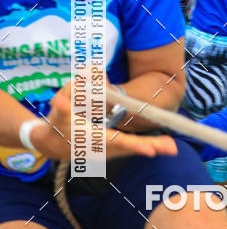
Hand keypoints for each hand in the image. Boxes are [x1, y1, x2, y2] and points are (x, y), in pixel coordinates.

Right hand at [31, 82, 177, 160]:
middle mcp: (100, 148)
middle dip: (150, 147)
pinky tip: (165, 147)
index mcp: (90, 137)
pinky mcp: (112, 151)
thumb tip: (87, 76)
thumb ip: (74, 90)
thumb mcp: (62, 102)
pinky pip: (130, 148)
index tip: (149, 150)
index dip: (132, 144)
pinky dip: (148, 147)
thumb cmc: (58, 119)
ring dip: (154, 148)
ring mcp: (107, 152)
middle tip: (171, 148)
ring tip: (172, 148)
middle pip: (128, 147)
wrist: (52, 144)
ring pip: (132, 149)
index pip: (114, 141)